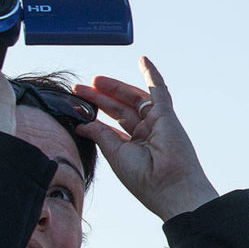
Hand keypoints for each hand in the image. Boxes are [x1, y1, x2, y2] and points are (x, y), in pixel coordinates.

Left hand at [73, 57, 217, 220]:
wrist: (171, 187)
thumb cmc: (145, 179)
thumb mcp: (115, 154)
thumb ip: (100, 134)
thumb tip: (82, 123)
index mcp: (134, 149)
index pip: (112, 126)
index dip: (94, 114)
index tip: (77, 104)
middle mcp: (146, 135)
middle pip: (121, 110)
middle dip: (100, 98)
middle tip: (80, 88)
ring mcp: (157, 124)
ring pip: (134, 100)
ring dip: (116, 88)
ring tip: (96, 80)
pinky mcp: (167, 115)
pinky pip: (159, 90)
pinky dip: (152, 75)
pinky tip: (143, 60)